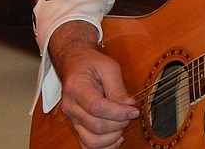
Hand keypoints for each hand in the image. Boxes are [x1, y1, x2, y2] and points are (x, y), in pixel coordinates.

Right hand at [50, 22, 138, 148]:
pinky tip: (116, 136)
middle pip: (97, 126)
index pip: (97, 107)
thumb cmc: (92, 64)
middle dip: (120, 123)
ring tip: (122, 123)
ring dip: (113, 137)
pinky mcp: (77, 127)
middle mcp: (71, 107)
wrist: (75, 65)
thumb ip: (118, 87)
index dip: (119, 112)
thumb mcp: (108, 67)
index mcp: (76, 88)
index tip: (134, 110)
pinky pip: (88, 146)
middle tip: (130, 113)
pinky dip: (104, 146)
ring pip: (92, 141)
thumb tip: (129, 105)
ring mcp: (72, 120)